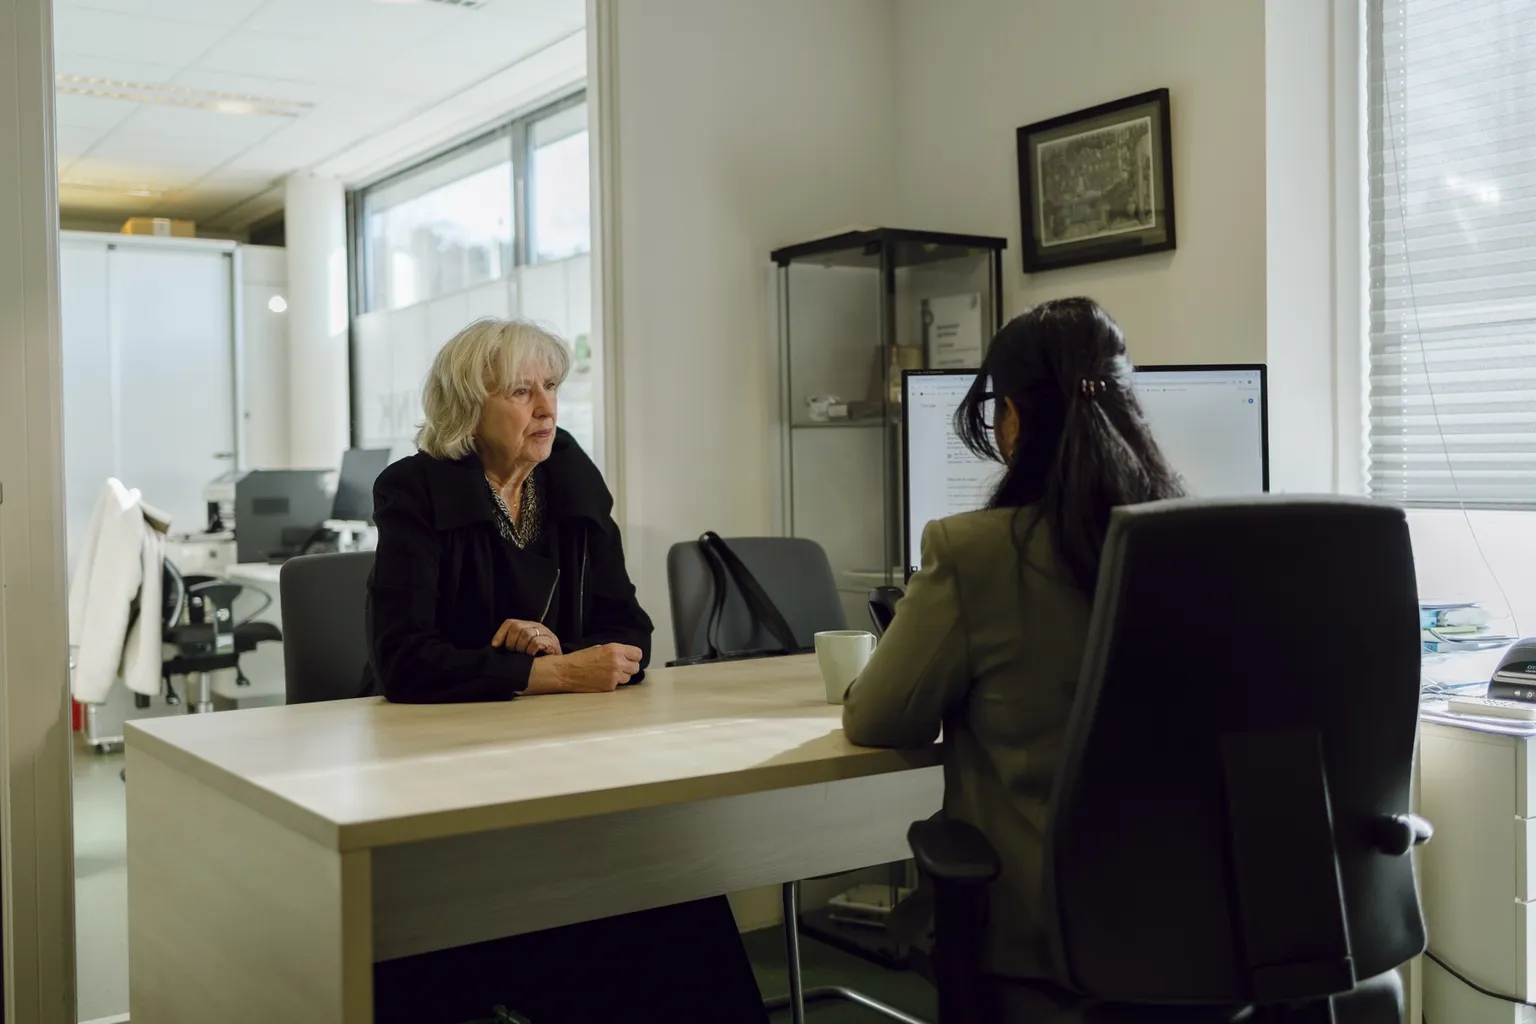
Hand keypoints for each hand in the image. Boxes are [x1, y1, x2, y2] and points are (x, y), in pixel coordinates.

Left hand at [492, 619, 560, 655]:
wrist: (559, 666)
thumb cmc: (538, 658)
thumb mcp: (524, 647)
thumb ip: (513, 643)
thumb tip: (495, 646)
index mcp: (528, 626)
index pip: (510, 623)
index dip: (500, 634)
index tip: (495, 645)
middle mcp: (536, 626)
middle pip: (517, 627)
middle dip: (511, 642)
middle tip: (514, 652)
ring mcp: (545, 633)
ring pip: (526, 633)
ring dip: (521, 647)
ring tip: (523, 655)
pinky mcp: (551, 642)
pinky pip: (535, 642)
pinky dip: (530, 651)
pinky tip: (531, 656)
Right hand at [526, 643, 642, 693]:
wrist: (567, 672)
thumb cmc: (580, 659)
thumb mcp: (599, 648)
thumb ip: (615, 651)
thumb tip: (625, 655)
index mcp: (615, 650)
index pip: (638, 654)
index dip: (633, 656)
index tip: (630, 658)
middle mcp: (617, 663)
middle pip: (636, 667)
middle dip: (629, 667)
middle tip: (621, 666)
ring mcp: (614, 676)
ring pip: (628, 677)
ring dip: (622, 676)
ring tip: (609, 673)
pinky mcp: (610, 687)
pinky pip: (618, 685)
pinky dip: (613, 683)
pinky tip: (603, 679)